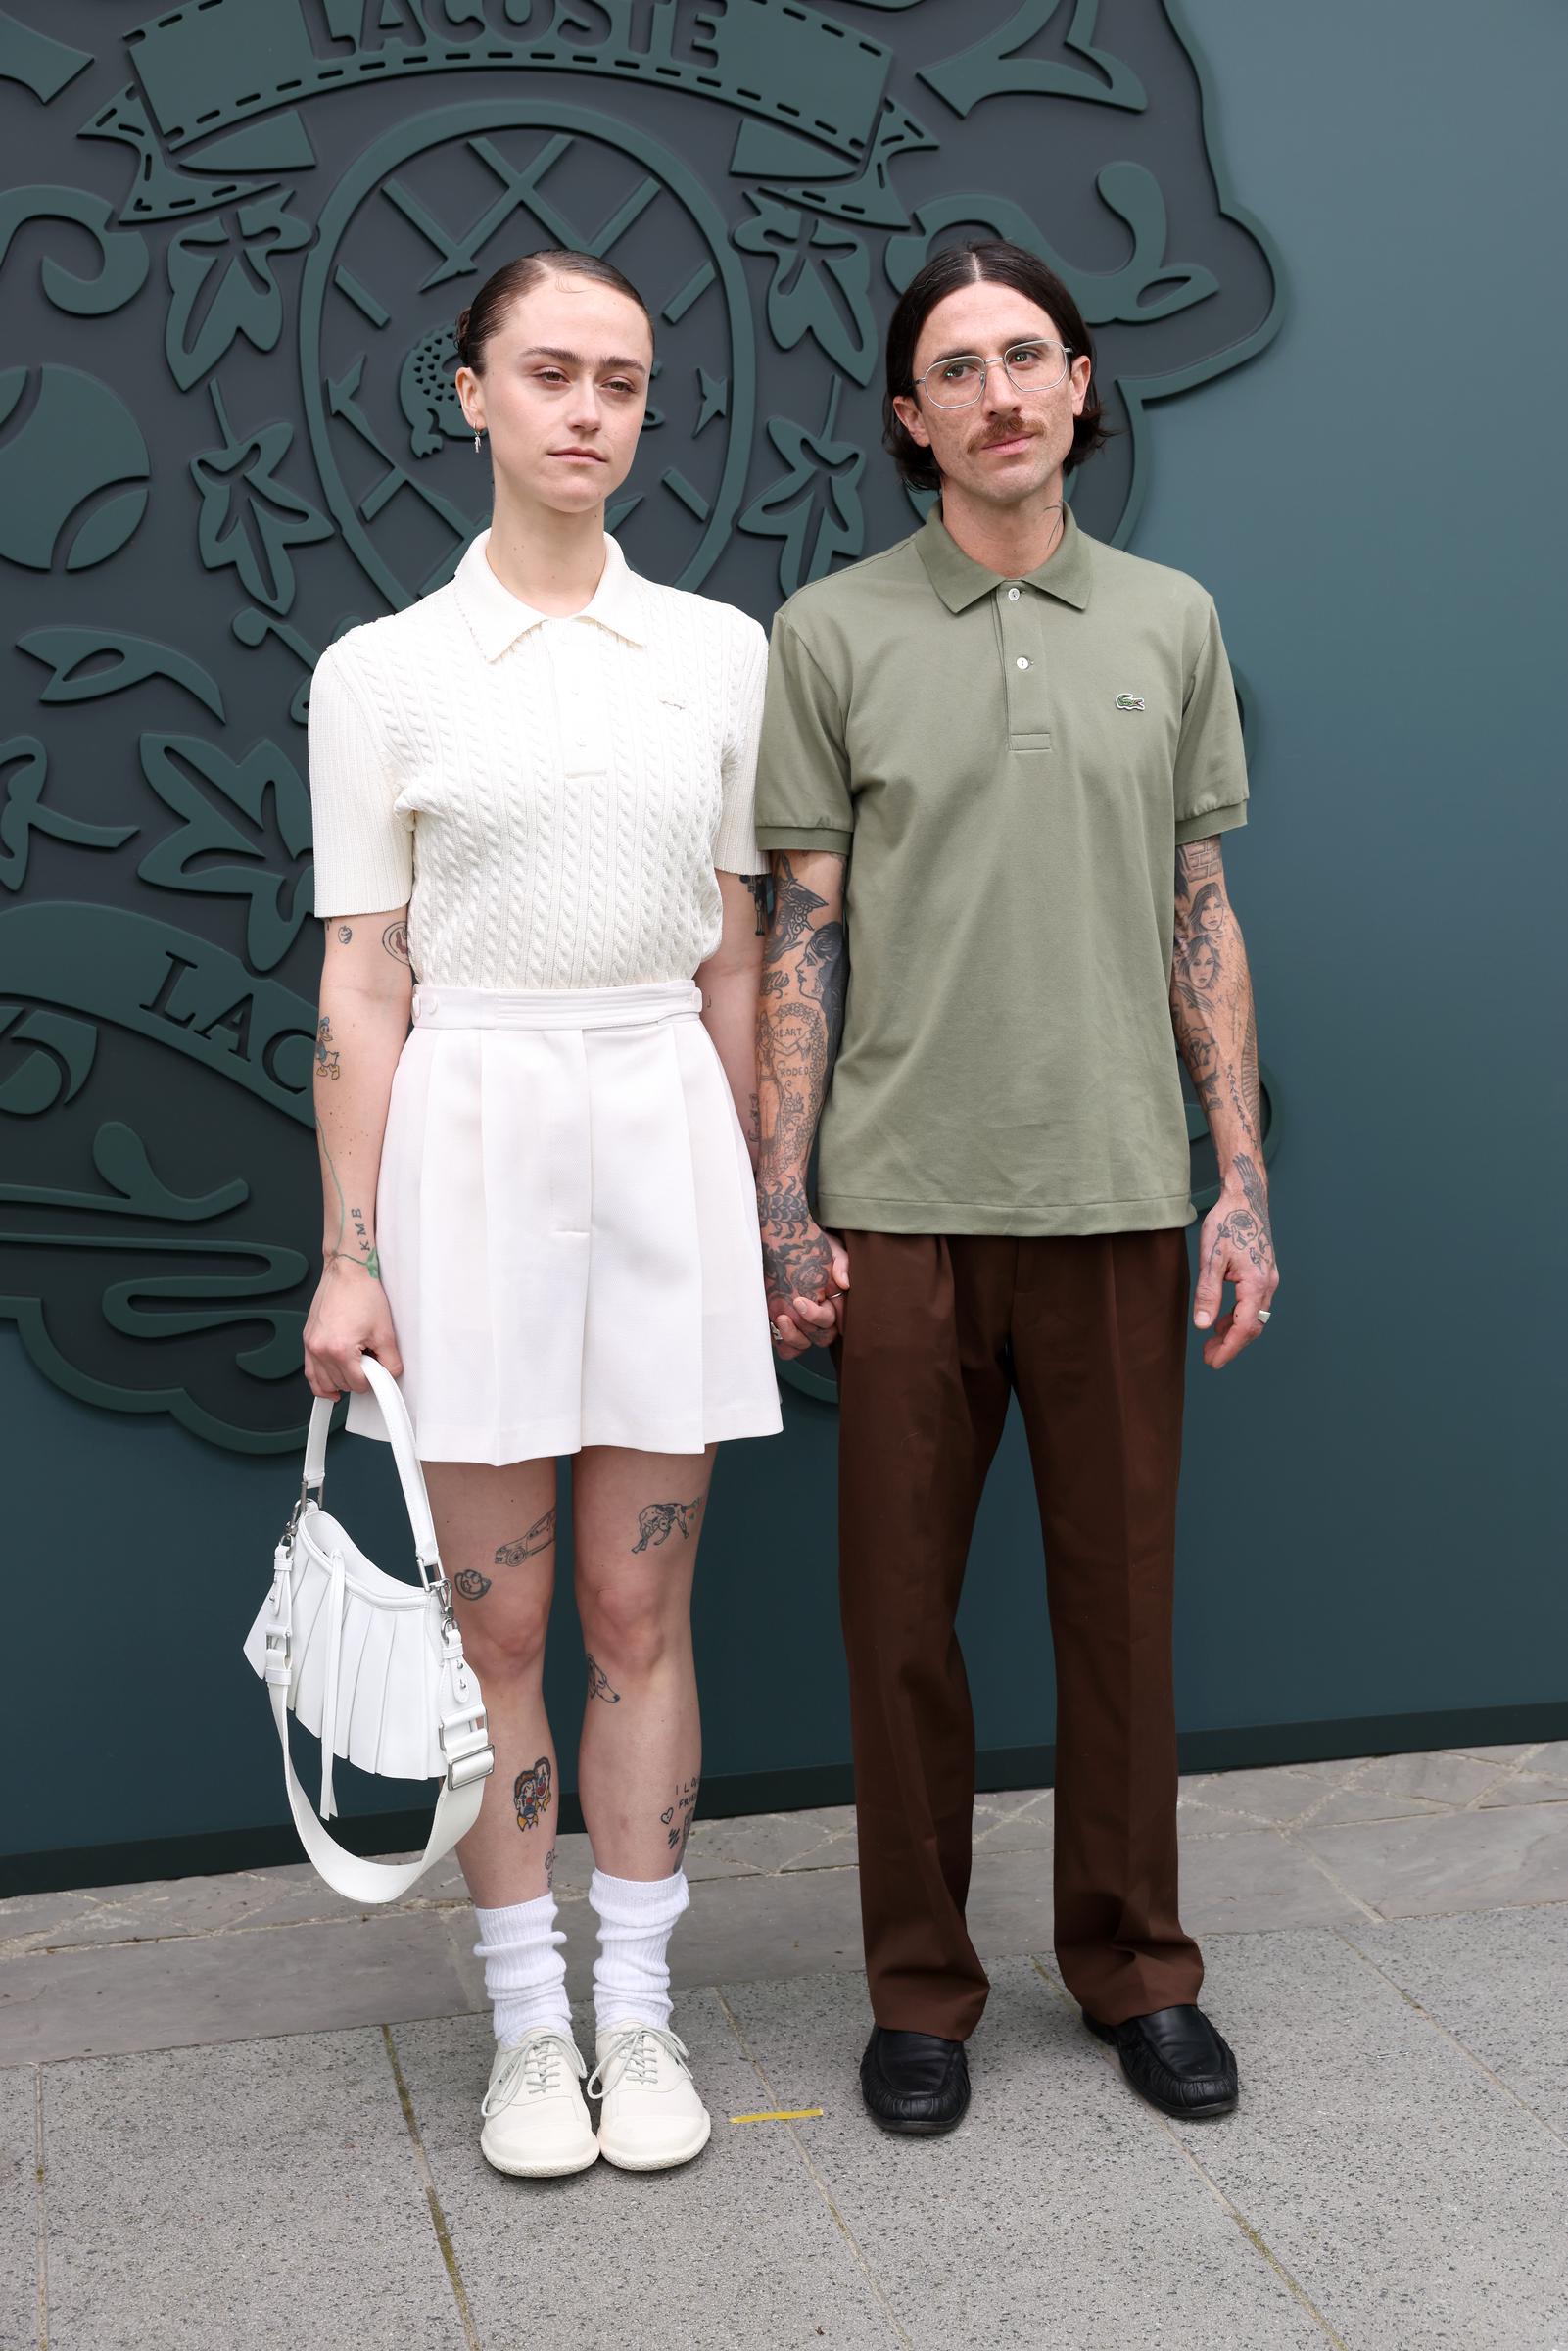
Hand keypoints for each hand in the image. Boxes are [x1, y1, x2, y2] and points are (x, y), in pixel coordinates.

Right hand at [303, 1255, 403, 1397]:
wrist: (347, 1271)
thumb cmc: (363, 1294)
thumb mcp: (385, 1331)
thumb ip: (390, 1360)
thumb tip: (389, 1375)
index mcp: (339, 1349)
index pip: (358, 1385)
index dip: (373, 1380)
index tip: (378, 1372)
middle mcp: (320, 1349)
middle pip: (341, 1385)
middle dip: (357, 1378)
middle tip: (368, 1361)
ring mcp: (310, 1345)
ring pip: (323, 1383)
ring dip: (340, 1381)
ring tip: (354, 1368)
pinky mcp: (307, 1339)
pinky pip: (309, 1372)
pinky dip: (320, 1382)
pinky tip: (330, 1386)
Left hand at [760, 1213, 848, 1359]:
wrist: (783, 1240)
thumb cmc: (811, 1244)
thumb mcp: (831, 1247)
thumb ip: (842, 1262)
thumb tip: (845, 1284)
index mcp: (834, 1302)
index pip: (838, 1321)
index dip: (824, 1316)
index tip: (805, 1302)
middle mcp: (819, 1316)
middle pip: (823, 1336)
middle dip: (811, 1323)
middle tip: (796, 1303)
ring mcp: (801, 1323)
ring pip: (803, 1345)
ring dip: (794, 1337)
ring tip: (781, 1318)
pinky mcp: (783, 1326)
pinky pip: (785, 1347)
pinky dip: (781, 1342)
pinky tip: (773, 1325)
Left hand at [1193, 1164, 1277, 1369]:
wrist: (1246, 1198)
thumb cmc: (1229, 1222)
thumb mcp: (1211, 1259)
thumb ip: (1208, 1294)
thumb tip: (1204, 1325)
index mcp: (1257, 1283)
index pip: (1245, 1327)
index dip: (1229, 1348)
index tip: (1214, 1362)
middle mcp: (1268, 1284)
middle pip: (1253, 1326)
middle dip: (1232, 1345)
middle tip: (1209, 1356)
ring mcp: (1269, 1279)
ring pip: (1255, 1317)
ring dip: (1235, 1331)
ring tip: (1212, 1342)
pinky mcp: (1265, 1273)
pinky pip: (1255, 1304)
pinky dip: (1239, 1316)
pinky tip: (1222, 1320)